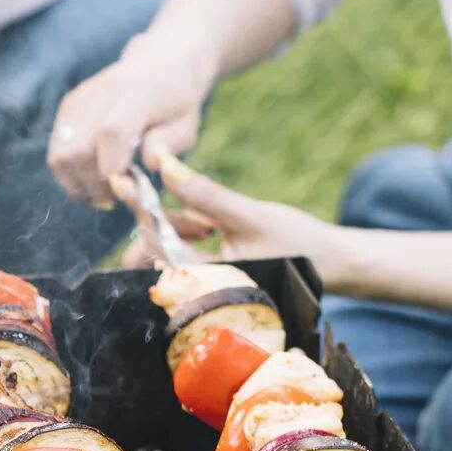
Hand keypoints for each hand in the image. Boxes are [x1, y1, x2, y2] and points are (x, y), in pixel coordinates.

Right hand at [48, 32, 215, 206]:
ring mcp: (80, 98)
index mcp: (139, 95)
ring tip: (100, 191)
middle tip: (114, 195)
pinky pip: (56, 150)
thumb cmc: (177, 100)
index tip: (125, 187)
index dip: (112, 169)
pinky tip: (92, 177)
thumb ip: (168, 146)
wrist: (159, 61)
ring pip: (59, 155)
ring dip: (77, 183)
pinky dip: (70, 172)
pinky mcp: (68, 106)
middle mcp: (103, 93)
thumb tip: (147, 164)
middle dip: (93, 184)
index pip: (111, 132)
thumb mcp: (187, 125)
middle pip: (77, 150)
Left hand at [136, 147, 366, 290]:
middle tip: (147, 185)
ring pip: (171, 244)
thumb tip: (165, 166)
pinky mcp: (212, 265)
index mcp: (202, 281)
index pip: (156, 244)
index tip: (120, 180)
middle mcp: (198, 284)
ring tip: (191, 209)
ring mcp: (203, 276)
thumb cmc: (297, 242)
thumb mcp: (249, 215)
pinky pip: (188, 245)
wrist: (331, 262)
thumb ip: (206, 195)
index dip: (138, 210)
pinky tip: (202, 219)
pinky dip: (188, 226)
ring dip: (174, 220)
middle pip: (156, 247)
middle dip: (153, 217)